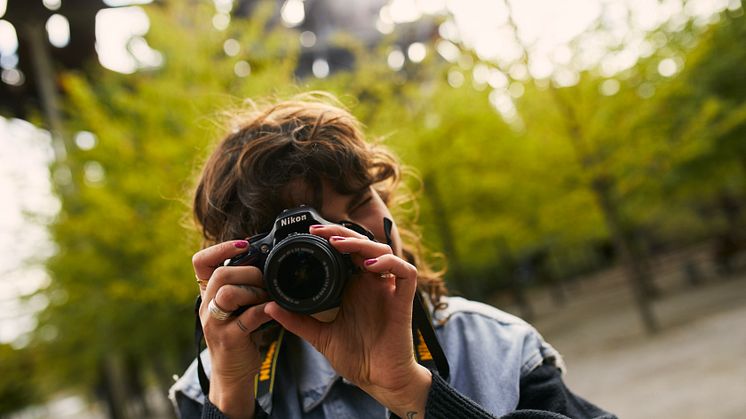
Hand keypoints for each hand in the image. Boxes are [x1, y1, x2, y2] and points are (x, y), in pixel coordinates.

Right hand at [193, 240, 272, 418]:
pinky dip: (265, 309)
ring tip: (268, 297)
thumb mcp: (235, 306)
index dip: (220, 248)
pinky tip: (274, 309)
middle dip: (249, 272)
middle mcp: (207, 307)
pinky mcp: (229, 339)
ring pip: (228, 293)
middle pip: (220, 274)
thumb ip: (242, 285)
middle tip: (266, 281)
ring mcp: (215, 324)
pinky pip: (248, 317)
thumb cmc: (240, 334)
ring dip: (254, 290)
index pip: (200, 262)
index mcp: (208, 294)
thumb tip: (265, 259)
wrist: (233, 373)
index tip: (244, 245)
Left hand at [264, 225, 431, 416]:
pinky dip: (390, 264)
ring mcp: (388, 291)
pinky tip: (369, 266)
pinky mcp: (403, 301)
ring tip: (339, 246)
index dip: (332, 237)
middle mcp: (372, 284)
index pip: (347, 251)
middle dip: (342, 233)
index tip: (309, 234)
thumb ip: (298, 320)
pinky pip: (406, 273)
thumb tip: (270, 307)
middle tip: (319, 233)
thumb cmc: (356, 358)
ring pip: (384, 252)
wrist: (380, 381)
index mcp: (355, 287)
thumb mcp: (320, 336)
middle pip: (364, 244)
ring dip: (362, 244)